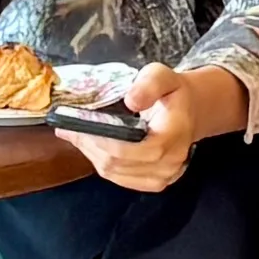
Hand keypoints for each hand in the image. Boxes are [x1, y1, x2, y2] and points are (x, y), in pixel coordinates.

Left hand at [78, 67, 217, 193]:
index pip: (134, 150)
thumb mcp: (163, 75)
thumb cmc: (173, 93)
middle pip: (119, 163)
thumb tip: (131, 101)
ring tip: (75, 135)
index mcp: (175, 136)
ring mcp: (164, 177)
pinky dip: (101, 163)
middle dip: (89, 145)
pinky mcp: (154, 183)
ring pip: (115, 173)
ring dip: (91, 154)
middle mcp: (171, 162)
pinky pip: (120, 179)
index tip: (79, 125)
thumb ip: (149, 84)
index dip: (103, 141)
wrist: (190, 112)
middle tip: (68, 127)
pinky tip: (91, 147)